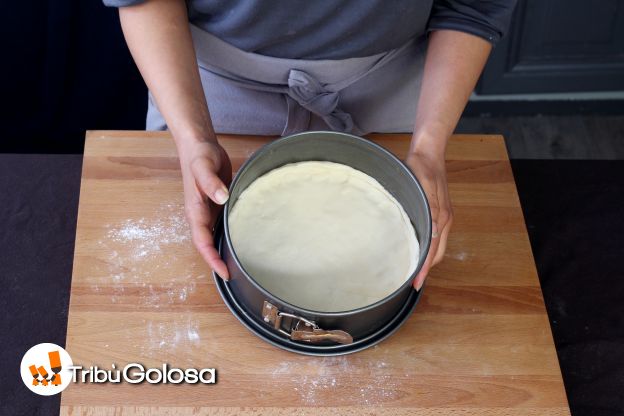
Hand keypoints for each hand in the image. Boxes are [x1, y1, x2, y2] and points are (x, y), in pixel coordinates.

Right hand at [178, 139, 231, 278]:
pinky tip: (246, 240)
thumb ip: (211, 182)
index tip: (224, 272)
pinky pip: (224, 226)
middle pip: (208, 245)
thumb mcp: (204, 166)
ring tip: (243, 265)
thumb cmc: (199, 155)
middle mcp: (201, 215)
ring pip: (216, 237)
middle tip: (238, 276)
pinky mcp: (218, 206)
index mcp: (195, 211)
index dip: (212, 259)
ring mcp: (210, 212)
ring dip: (225, 251)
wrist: (199, 145)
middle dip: (219, 262)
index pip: (202, 242)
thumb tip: (221, 198)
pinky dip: (232, 236)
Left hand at [405, 148, 452, 290]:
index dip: (424, 269)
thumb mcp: (421, 184)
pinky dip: (426, 247)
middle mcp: (444, 220)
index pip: (433, 251)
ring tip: (410, 269)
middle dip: (425, 269)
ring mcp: (442, 216)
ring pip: (436, 246)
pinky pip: (434, 236)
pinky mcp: (437, 211)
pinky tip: (414, 247)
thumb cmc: (421, 166)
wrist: (428, 151)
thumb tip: (433, 232)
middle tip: (410, 281)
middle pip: (436, 253)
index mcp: (441, 217)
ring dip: (425, 259)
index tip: (416, 283)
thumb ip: (429, 208)